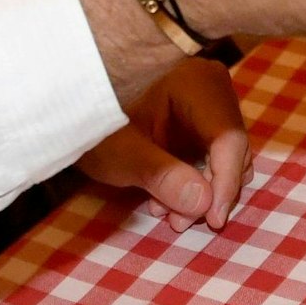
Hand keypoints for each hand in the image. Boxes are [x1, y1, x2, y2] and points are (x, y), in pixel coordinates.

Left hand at [78, 58, 252, 231]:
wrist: (74, 103)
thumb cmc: (95, 122)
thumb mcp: (122, 153)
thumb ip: (161, 175)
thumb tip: (203, 202)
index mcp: (196, 82)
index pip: (228, 137)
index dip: (225, 182)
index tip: (211, 219)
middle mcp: (210, 86)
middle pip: (231, 147)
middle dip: (209, 190)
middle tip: (178, 222)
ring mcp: (207, 102)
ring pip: (224, 155)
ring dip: (200, 189)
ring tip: (164, 212)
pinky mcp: (200, 119)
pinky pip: (212, 154)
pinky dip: (194, 180)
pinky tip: (163, 199)